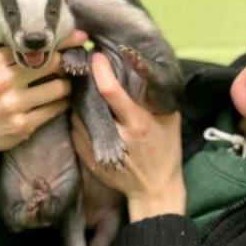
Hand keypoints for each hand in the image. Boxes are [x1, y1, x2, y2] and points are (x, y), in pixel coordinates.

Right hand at [0, 30, 87, 177]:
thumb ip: (10, 54)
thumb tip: (47, 36)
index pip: (35, 45)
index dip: (62, 40)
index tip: (80, 37)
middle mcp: (3, 80)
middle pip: (52, 63)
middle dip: (66, 62)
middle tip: (73, 63)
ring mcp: (13, 104)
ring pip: (59, 88)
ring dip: (67, 85)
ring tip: (64, 84)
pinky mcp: (23, 125)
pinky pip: (55, 109)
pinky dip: (62, 103)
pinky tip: (60, 101)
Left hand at [71, 53, 184, 221]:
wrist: (153, 188)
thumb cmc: (166, 150)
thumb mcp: (170, 121)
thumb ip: (156, 97)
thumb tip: (141, 68)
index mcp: (138, 123)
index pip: (111, 92)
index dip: (101, 71)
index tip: (97, 56)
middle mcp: (116, 135)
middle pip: (89, 100)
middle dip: (86, 81)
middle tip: (85, 66)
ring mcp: (97, 147)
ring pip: (78, 114)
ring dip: (80, 98)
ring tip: (84, 86)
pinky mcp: (86, 156)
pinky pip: (76, 128)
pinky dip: (78, 116)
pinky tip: (85, 109)